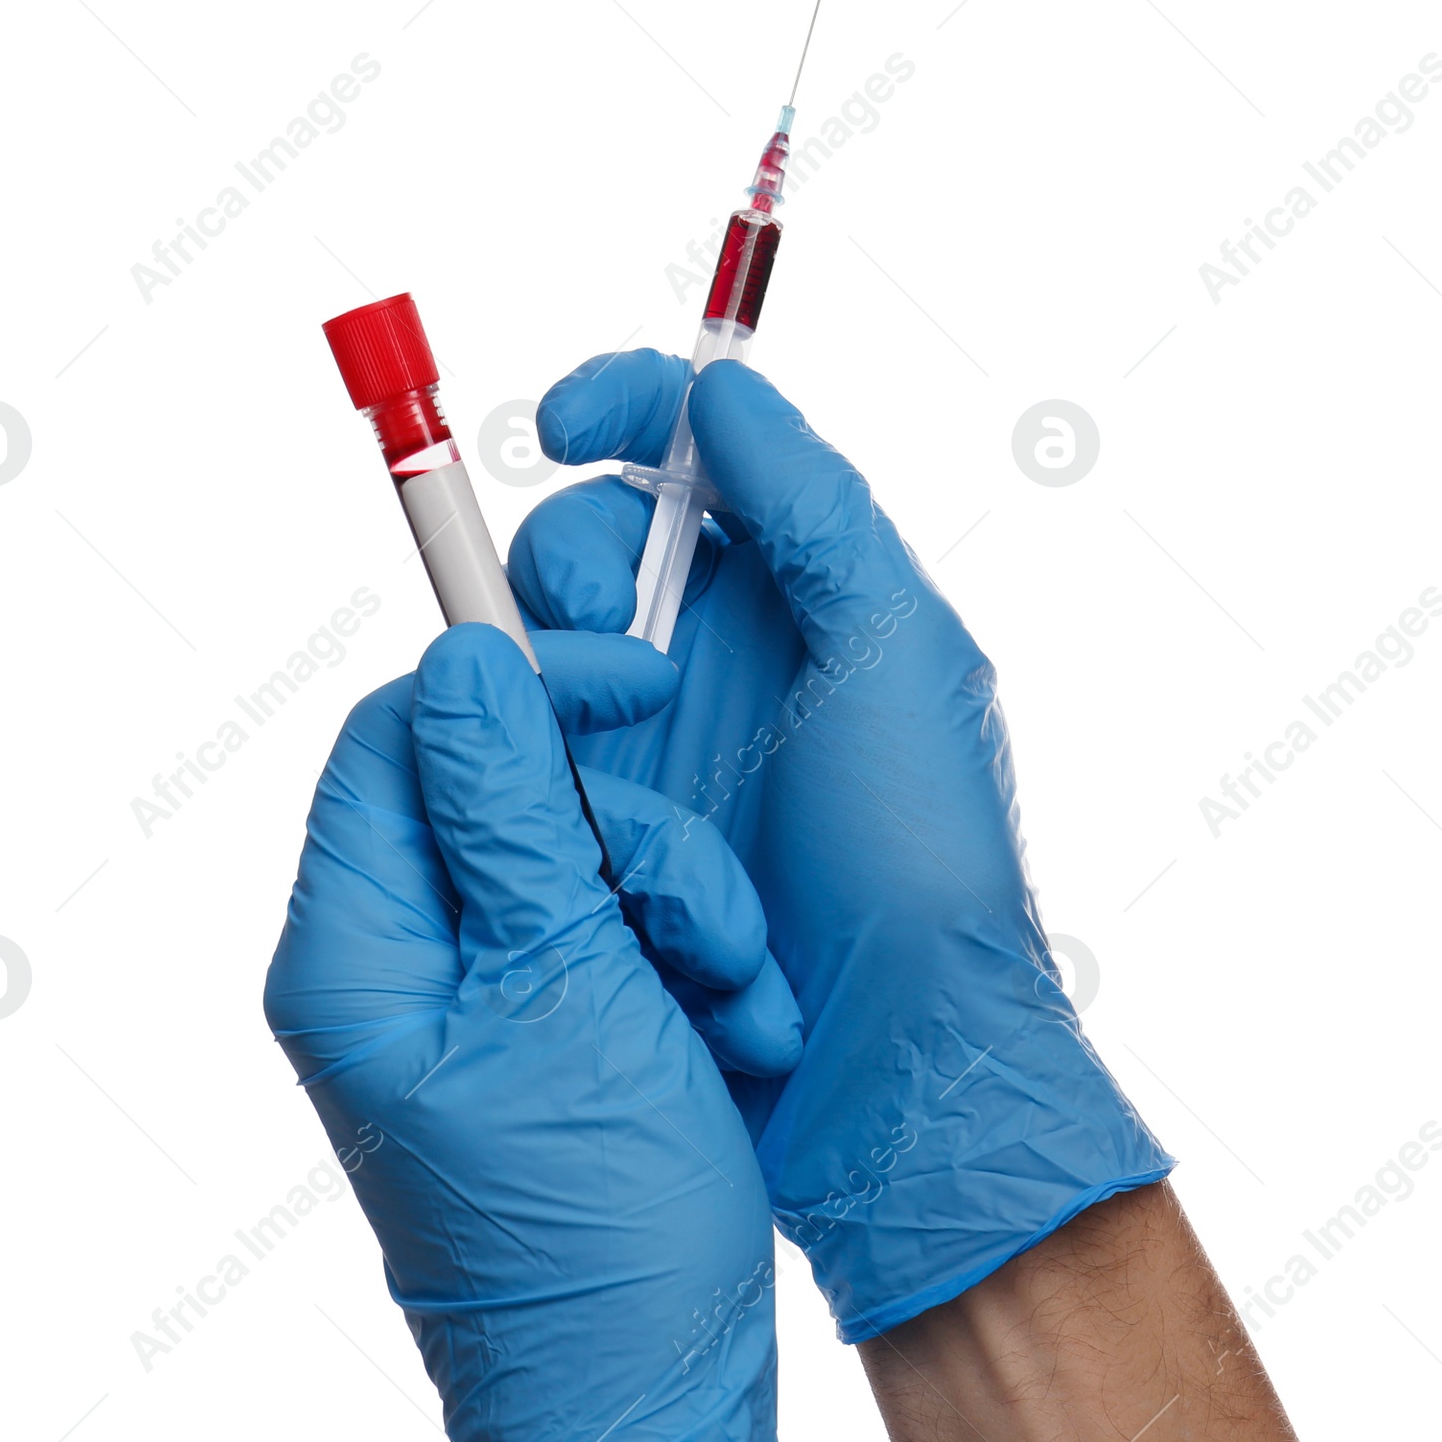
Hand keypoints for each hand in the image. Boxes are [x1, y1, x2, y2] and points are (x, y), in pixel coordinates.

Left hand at [265, 623, 789, 1441]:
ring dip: (687, 910)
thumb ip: (511, 816)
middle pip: (511, 794)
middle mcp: (408, 965)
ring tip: (737, 1003)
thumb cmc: (597, 1230)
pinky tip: (739, 1031)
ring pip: (589, 858)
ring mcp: (488, 999)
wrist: (652, 1394)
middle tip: (698, 923)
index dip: (512, 684)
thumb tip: (464, 667)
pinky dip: (696, 962)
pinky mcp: (561, 1027)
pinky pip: (626, 930)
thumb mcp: (562, 992)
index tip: (627, 680)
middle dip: (637, 842)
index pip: (401, 740)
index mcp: (362, 952)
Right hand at [508, 352, 1173, 1341]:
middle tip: (617, 638)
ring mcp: (657, 744)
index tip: (565, 422)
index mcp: (798, 597)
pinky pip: (526, 757)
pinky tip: (578, 809)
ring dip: (548, 669)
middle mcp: (720, 659)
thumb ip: (811, 505)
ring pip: (540, 650)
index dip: (621, 407)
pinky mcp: (604, 829)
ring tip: (604, 745)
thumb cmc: (915, 851)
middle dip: (572, 561)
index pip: (691, 454)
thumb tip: (723, 387)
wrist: (890, 1054)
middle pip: (588, 544)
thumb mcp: (894, 651)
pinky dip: (530, 757)